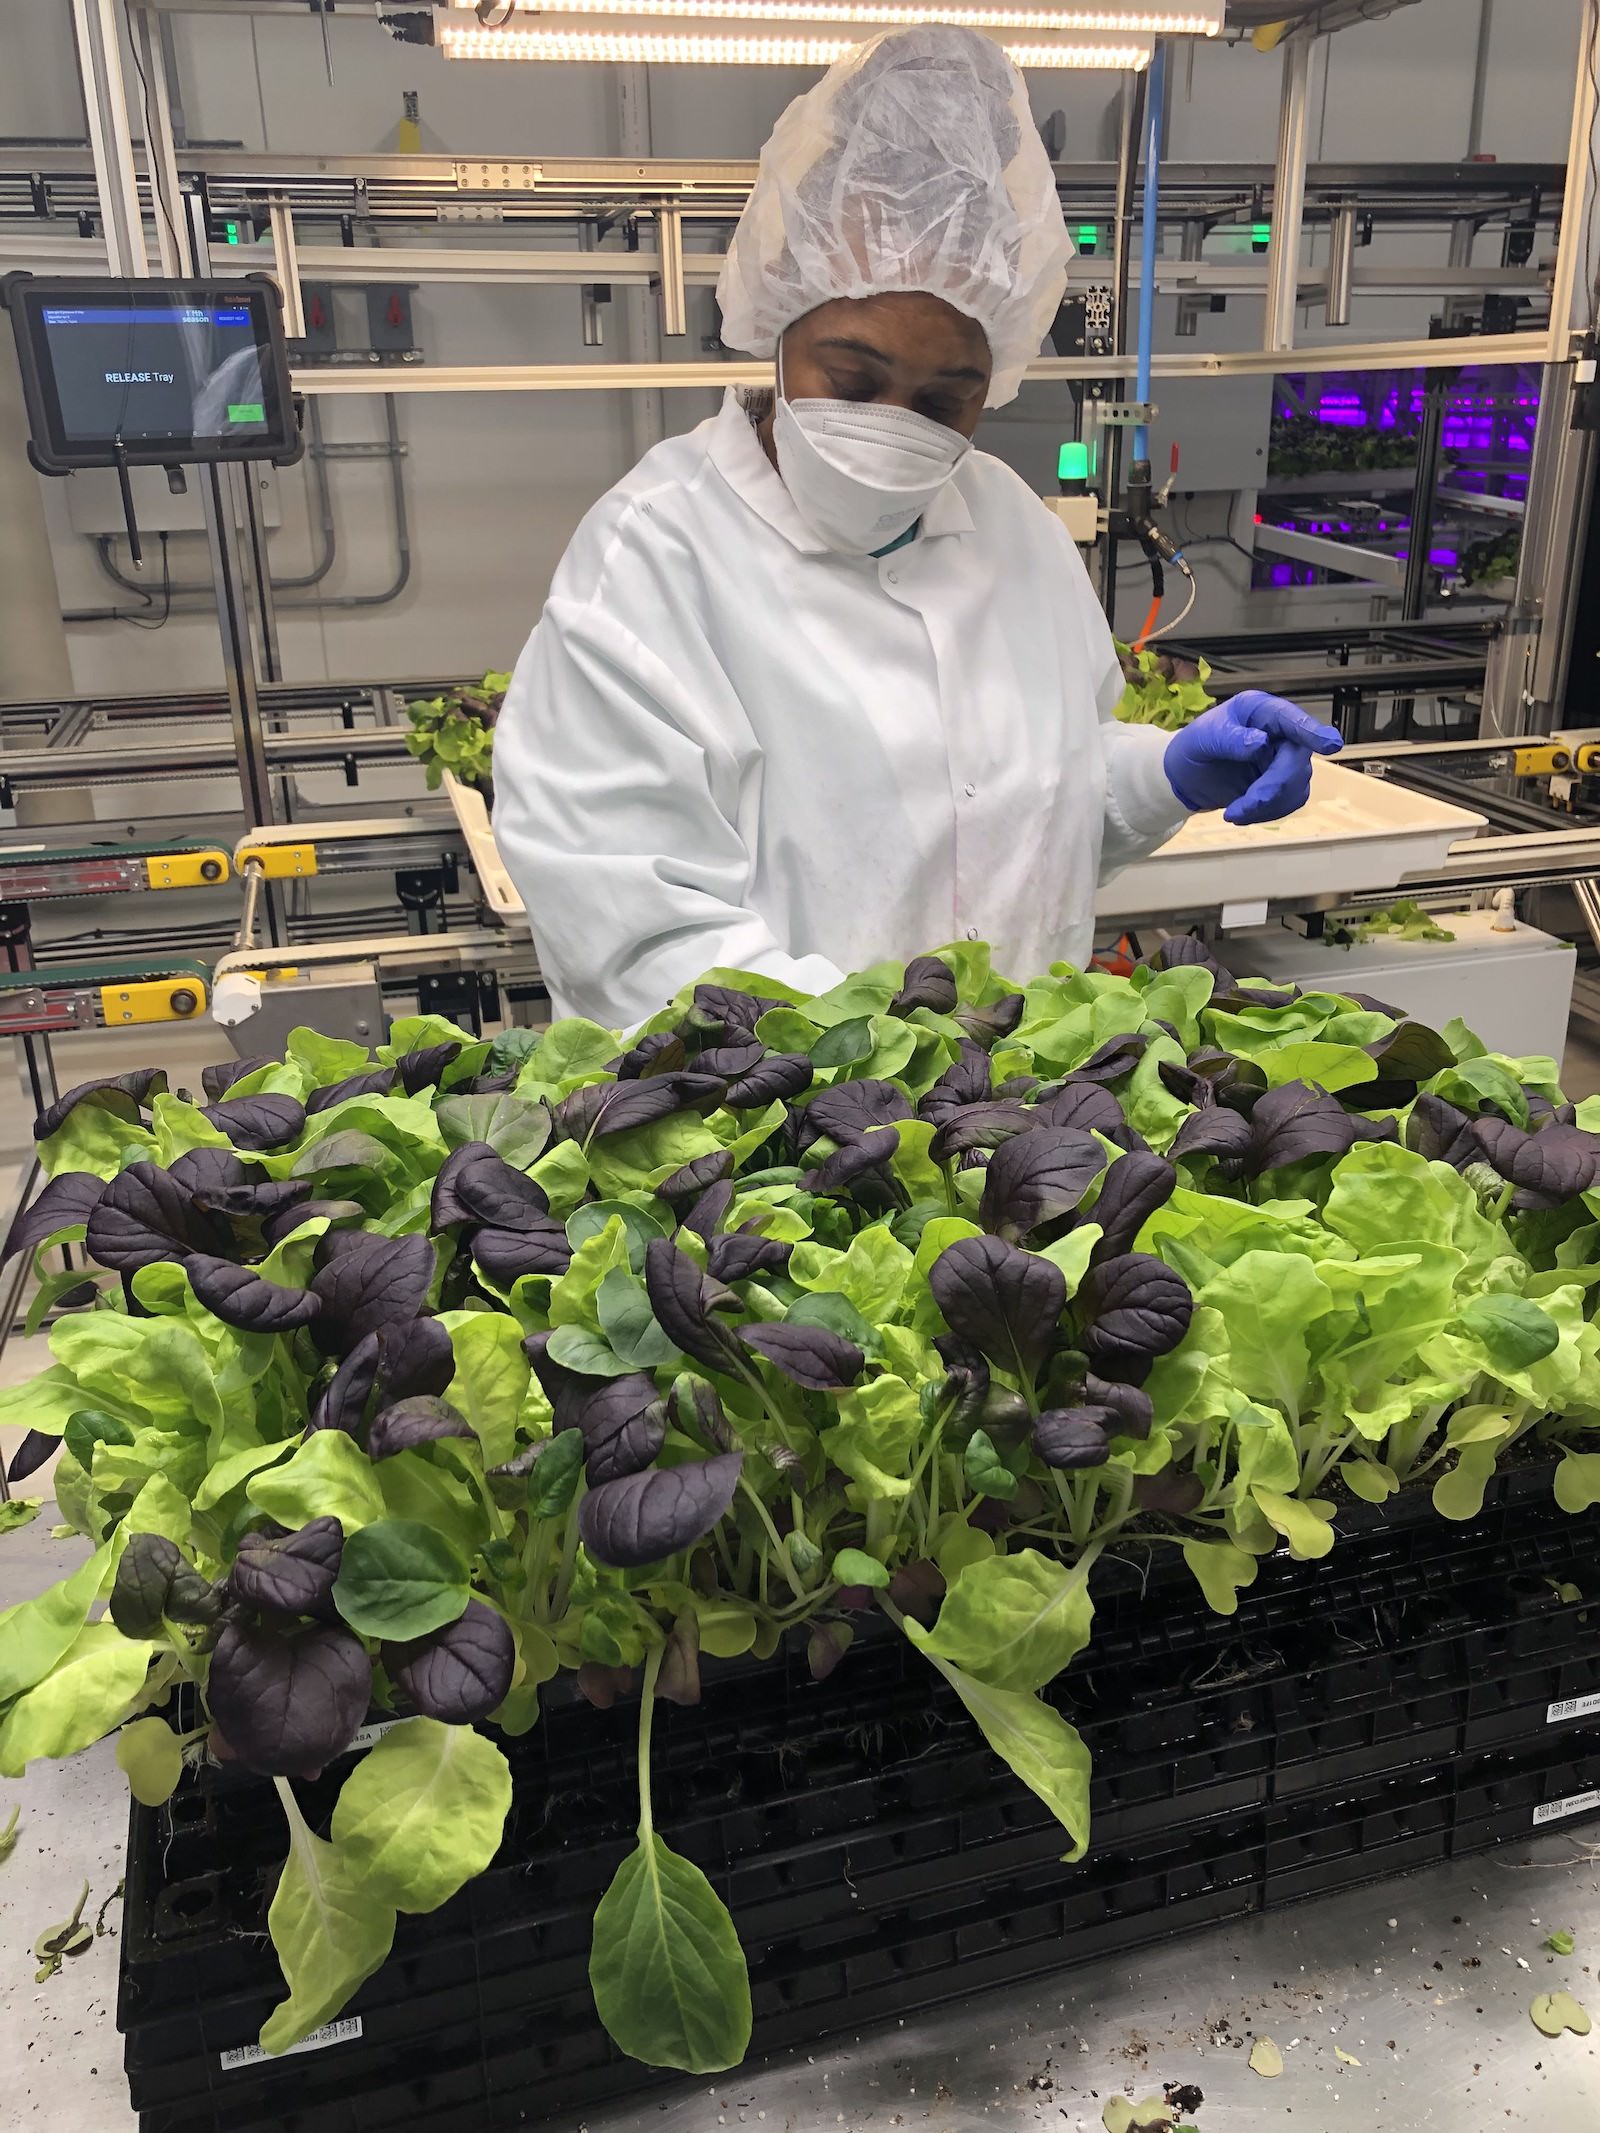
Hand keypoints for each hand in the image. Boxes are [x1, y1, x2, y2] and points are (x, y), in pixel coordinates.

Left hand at [1164, 691, 1342, 825]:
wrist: (1187, 774)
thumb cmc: (1196, 745)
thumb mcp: (1205, 737)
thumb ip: (1230, 738)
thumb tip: (1260, 743)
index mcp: (1263, 712)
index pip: (1291, 720)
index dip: (1311, 732)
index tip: (1331, 745)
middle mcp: (1281, 733)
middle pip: (1296, 760)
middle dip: (1274, 787)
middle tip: (1245, 806)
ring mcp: (1285, 759)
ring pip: (1295, 785)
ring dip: (1267, 805)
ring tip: (1233, 812)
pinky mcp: (1283, 784)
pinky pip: (1289, 802)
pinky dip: (1266, 813)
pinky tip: (1241, 813)